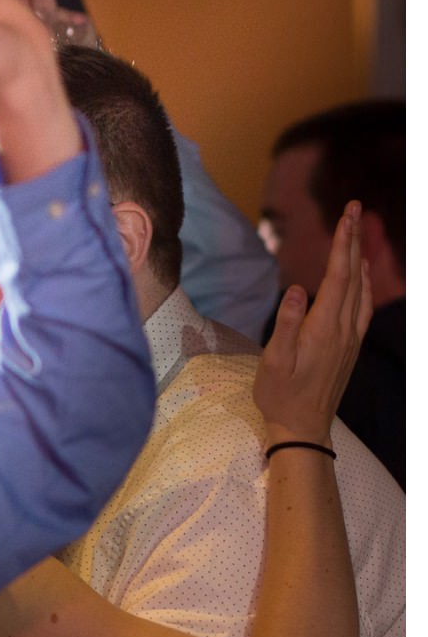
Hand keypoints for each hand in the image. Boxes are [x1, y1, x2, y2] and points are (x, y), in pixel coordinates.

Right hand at [255, 200, 372, 444]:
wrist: (304, 426)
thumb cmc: (281, 394)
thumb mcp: (274, 361)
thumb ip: (287, 325)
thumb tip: (298, 289)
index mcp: (325, 328)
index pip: (338, 276)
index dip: (343, 243)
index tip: (347, 215)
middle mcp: (344, 328)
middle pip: (352, 276)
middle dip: (353, 241)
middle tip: (354, 210)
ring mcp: (350, 338)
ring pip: (361, 289)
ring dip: (358, 258)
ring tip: (356, 234)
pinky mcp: (349, 346)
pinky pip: (362, 305)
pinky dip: (362, 282)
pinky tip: (358, 275)